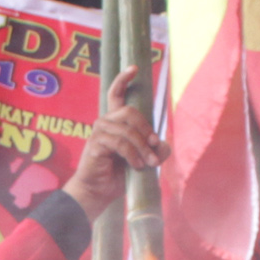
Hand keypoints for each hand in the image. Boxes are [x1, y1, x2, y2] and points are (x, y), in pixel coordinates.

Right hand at [59, 69, 161, 221]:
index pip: (116, 94)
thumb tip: (163, 145)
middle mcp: (105, 122)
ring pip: (128, 130)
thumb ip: (155, 150)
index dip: (124, 79)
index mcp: (115, 121)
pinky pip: (121, 143)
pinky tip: (136, 166)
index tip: (134, 68)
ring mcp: (99, 131)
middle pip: (131, 112)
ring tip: (149, 163)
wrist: (99, 192)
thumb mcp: (143, 160)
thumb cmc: (118, 175)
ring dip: (143, 148)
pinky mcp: (96, 143)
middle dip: (147, 131)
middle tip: (155, 148)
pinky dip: (133, 155)